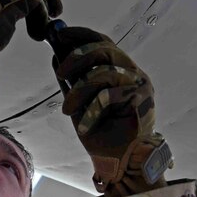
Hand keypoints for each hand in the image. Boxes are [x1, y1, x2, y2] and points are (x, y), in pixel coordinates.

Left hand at [52, 26, 165, 193]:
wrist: (118, 161)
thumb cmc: (102, 133)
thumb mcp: (79, 102)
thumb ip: (71, 79)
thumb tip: (56, 54)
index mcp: (120, 69)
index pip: (103, 41)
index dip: (81, 34)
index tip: (59, 34)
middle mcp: (133, 73)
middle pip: (105, 49)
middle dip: (77, 57)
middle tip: (60, 72)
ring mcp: (140, 85)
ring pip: (104, 71)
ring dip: (79, 89)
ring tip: (67, 110)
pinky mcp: (141, 101)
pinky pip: (109, 95)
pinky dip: (91, 110)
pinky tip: (85, 125)